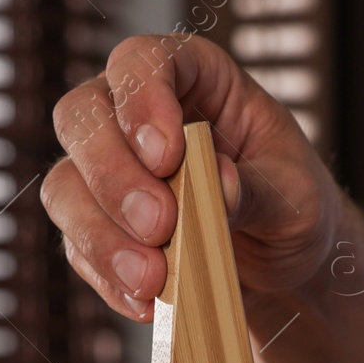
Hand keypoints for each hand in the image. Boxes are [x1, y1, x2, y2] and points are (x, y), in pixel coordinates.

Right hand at [41, 34, 340, 321]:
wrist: (285, 265)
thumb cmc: (294, 207)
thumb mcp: (297, 196)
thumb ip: (257, 189)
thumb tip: (216, 184)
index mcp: (194, 79)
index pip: (142, 61)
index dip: (141, 99)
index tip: (166, 154)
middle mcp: (135, 114)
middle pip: (82, 117)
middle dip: (113, 174)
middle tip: (159, 224)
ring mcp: (109, 169)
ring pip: (66, 185)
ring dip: (102, 235)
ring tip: (153, 279)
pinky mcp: (98, 225)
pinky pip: (78, 245)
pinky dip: (108, 276)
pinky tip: (146, 302)